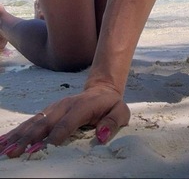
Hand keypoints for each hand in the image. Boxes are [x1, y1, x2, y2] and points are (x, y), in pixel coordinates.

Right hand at [0, 85, 129, 157]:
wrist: (102, 91)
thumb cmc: (111, 106)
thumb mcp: (121, 111)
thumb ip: (113, 122)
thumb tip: (103, 134)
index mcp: (82, 106)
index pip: (68, 121)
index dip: (57, 134)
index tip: (45, 146)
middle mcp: (64, 106)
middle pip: (45, 123)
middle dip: (30, 138)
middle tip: (17, 152)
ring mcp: (54, 108)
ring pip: (34, 122)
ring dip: (19, 136)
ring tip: (6, 150)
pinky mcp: (47, 112)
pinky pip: (30, 122)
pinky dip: (16, 132)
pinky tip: (4, 141)